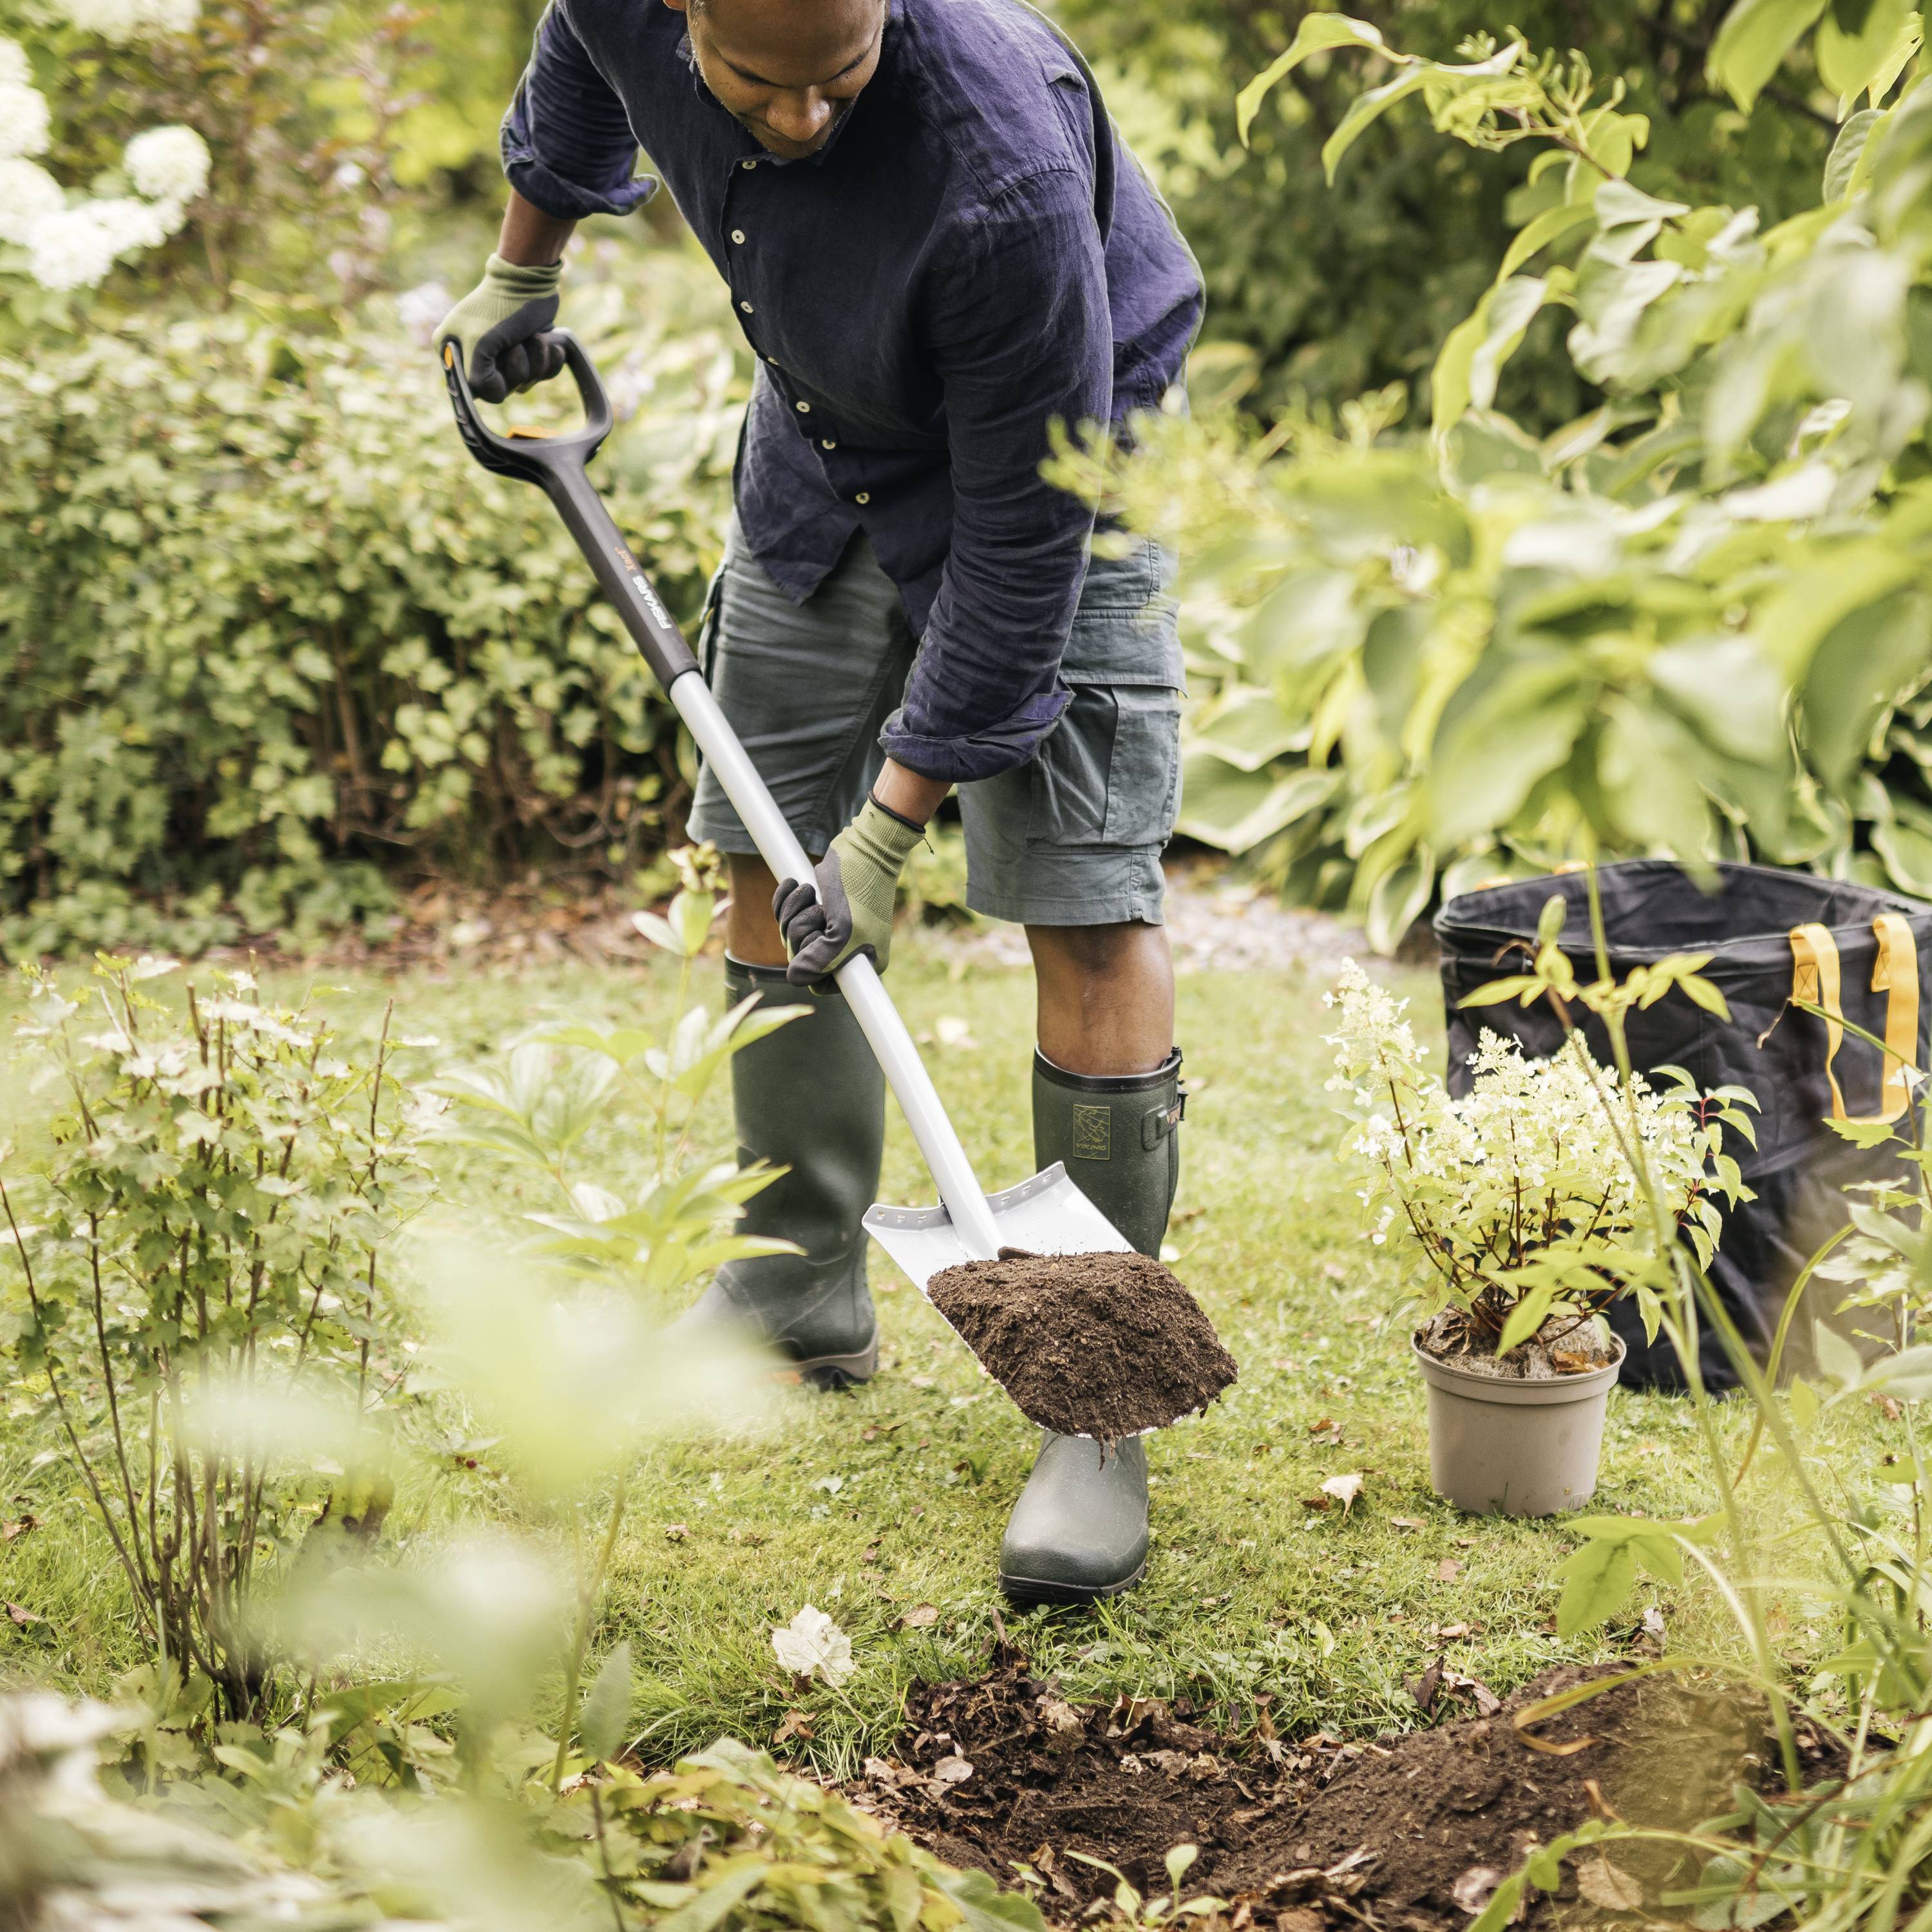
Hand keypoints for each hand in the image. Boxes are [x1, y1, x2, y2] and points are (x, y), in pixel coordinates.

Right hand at [436, 253, 565, 403]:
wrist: (530, 280)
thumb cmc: (501, 307)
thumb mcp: (480, 343)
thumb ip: (477, 378)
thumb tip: (490, 396)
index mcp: (454, 355)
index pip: (478, 392)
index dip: (494, 380)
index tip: (497, 355)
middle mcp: (475, 358)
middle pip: (505, 390)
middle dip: (518, 366)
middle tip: (516, 341)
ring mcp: (503, 357)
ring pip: (526, 382)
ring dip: (536, 359)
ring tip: (532, 335)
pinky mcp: (529, 353)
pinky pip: (543, 374)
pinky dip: (550, 359)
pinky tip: (547, 340)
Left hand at [774, 796, 925, 984]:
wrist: (865, 846)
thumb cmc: (861, 888)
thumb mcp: (844, 930)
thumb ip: (820, 960)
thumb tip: (793, 977)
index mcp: (860, 962)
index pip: (820, 984)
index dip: (811, 966)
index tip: (820, 941)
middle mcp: (844, 949)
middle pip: (799, 957)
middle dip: (799, 931)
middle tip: (818, 911)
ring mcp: (828, 927)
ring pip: (789, 933)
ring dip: (792, 910)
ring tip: (811, 892)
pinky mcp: (814, 906)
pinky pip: (784, 913)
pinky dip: (784, 899)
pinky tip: (794, 883)